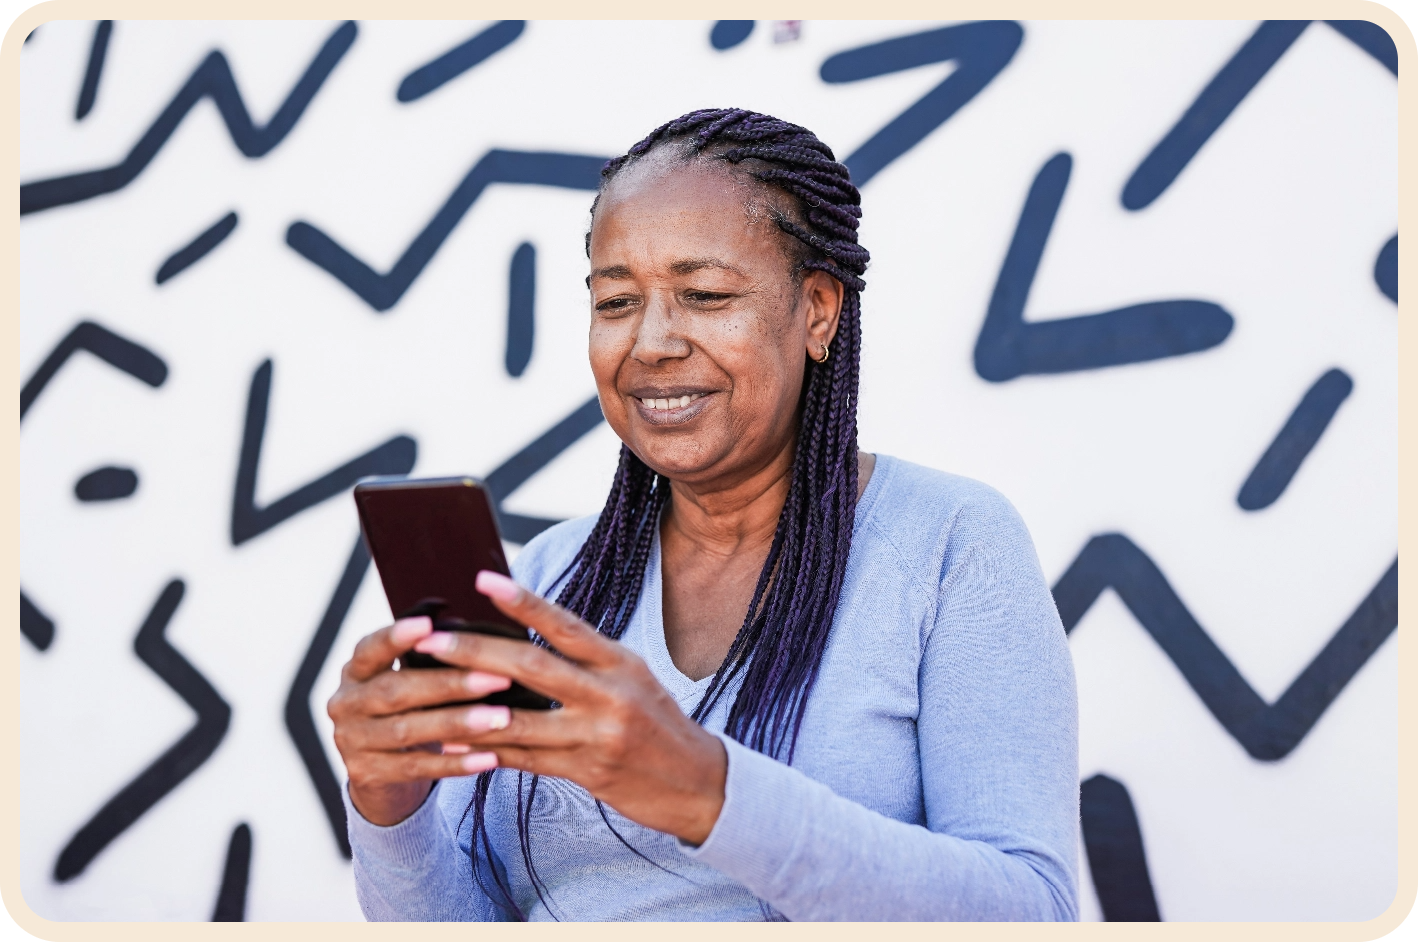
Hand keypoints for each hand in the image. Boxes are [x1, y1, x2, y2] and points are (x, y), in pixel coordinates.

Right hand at [327, 616, 517, 825]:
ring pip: (408, 730)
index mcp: (355, 670)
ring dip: (459, 723)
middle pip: (396, 691)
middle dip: (450, 684)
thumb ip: (426, 649)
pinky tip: (490, 757)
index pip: (370, 649)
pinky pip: (417, 768)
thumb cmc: (407, 708)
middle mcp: (345, 703)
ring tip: (502, 718)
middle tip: (498, 678)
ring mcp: (351, 742)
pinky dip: (456, 763)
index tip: (428, 624)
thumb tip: (451, 610)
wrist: (380, 772)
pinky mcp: (366, 775)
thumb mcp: (408, 676)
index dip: (397, 637)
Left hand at [412, 570, 727, 844]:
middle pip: (533, 667)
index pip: (566, 625)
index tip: (482, 580)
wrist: (701, 784)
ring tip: (426, 693)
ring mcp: (599, 736)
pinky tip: (454, 744)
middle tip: (429, 640)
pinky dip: (488, 750)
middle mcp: (611, 695)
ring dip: (468, 708)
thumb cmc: (658, 724)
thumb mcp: (632, 680)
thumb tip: (524, 639)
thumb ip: (586, 661)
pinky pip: (527, 759)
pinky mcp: (589, 772)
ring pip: (521, 720)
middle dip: (475, 651)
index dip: (523, 602)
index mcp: (621, 662)